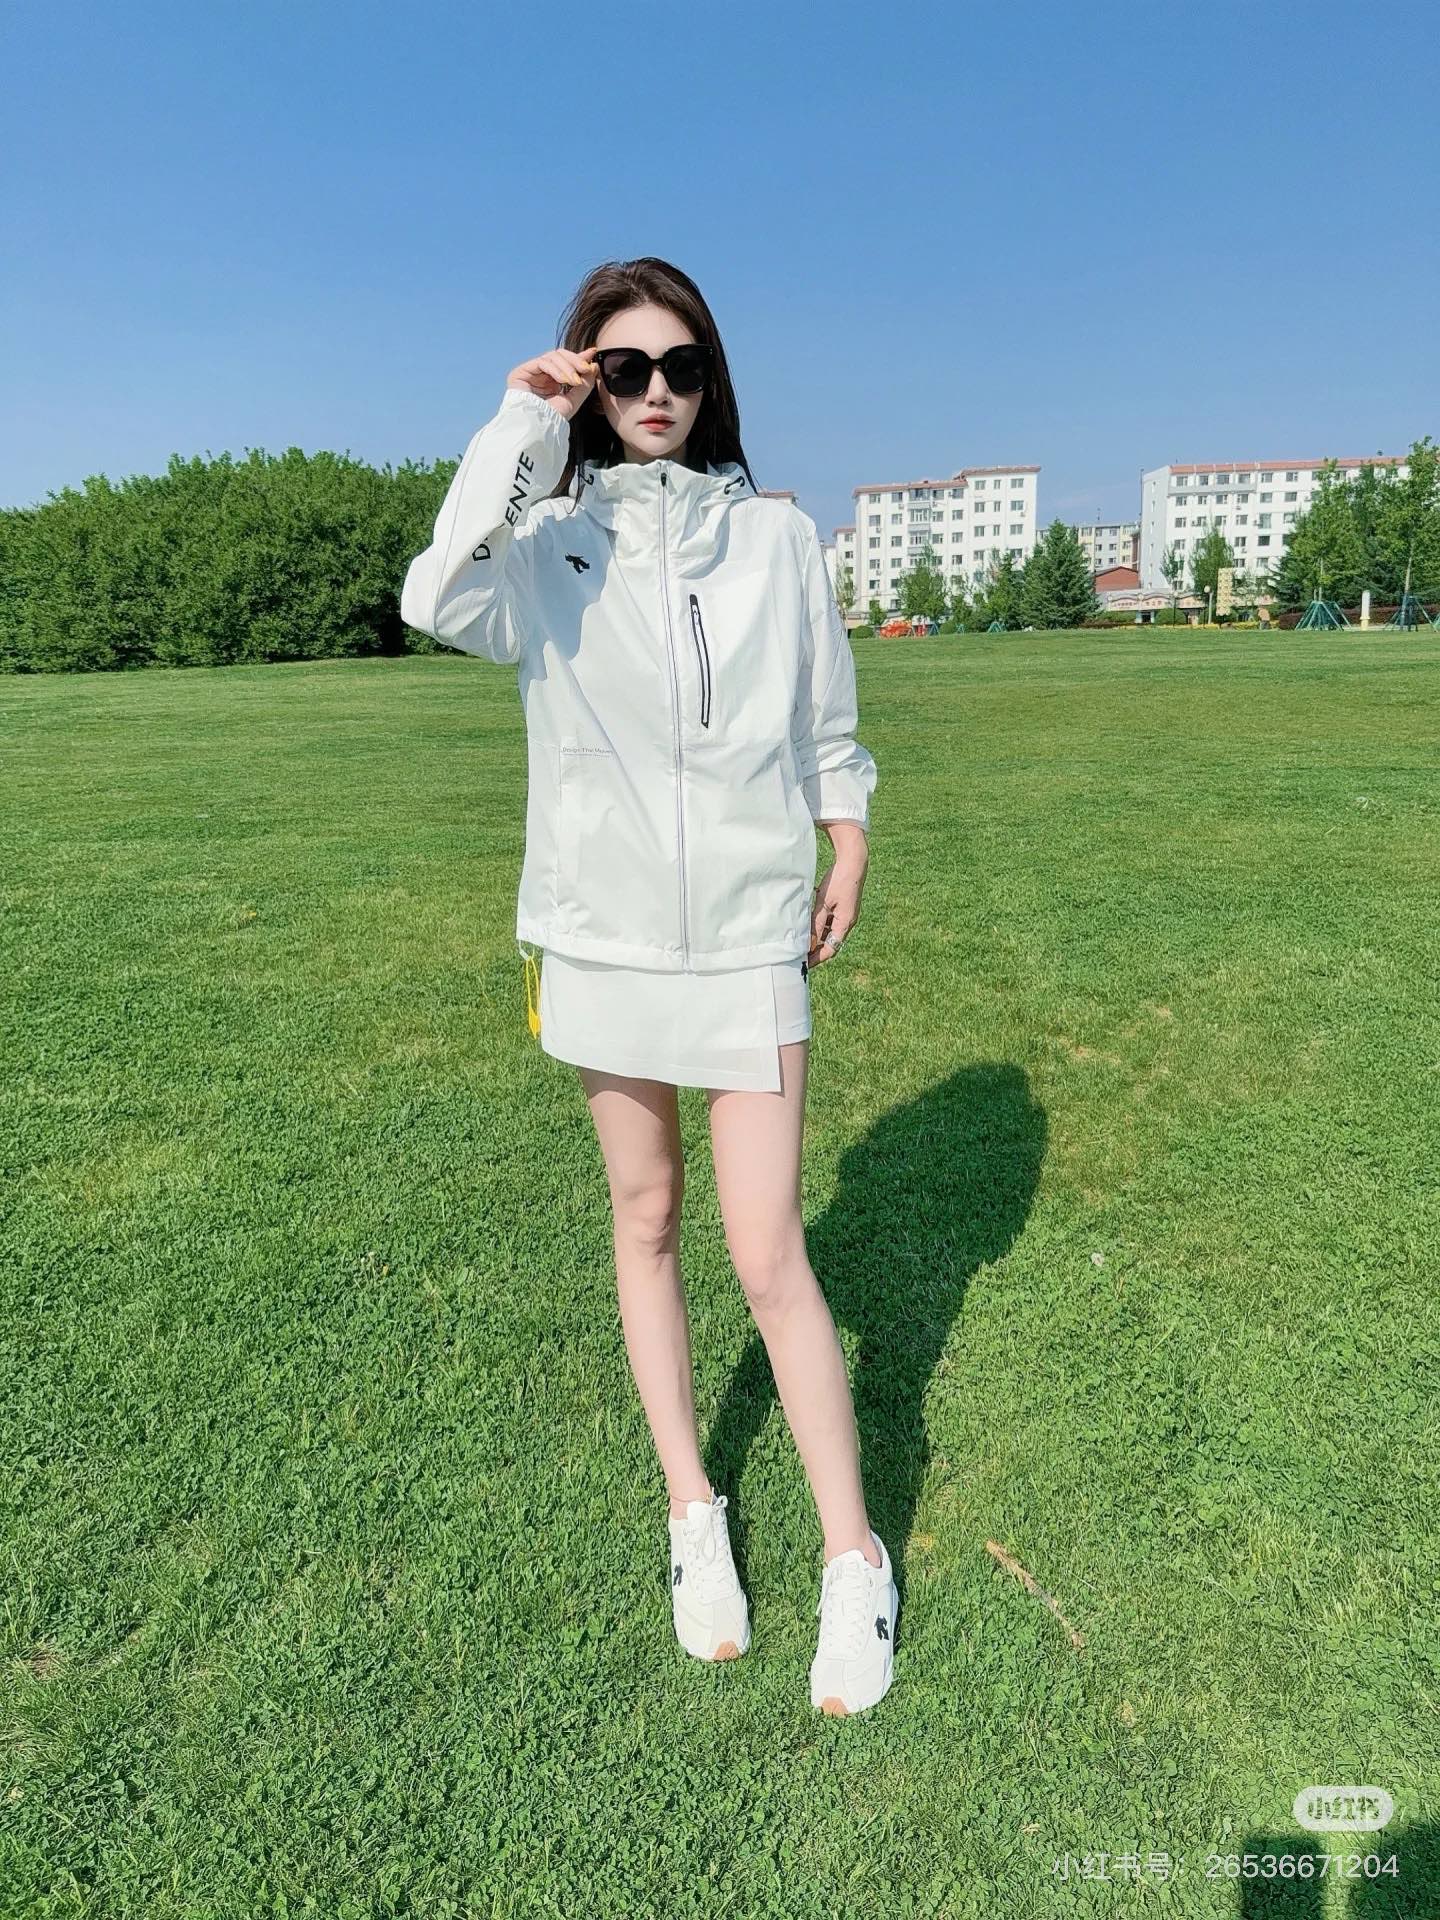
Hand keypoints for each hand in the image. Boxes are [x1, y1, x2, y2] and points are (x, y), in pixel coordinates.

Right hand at [506, 346, 601, 422]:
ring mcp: (530, 373)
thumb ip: (585, 384)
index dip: (579, 357)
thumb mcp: (574, 400)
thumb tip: (594, 365)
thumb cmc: (552, 421)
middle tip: (587, 368)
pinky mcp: (520, 372)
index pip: (565, 363)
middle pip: (559, 356)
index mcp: (552, 382)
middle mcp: (541, 376)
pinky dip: (556, 369)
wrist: (535, 431)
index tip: (593, 353)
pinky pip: (542, 362)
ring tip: (575, 381)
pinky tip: (563, 380)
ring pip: (552, 357)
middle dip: (575, 360)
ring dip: (568, 367)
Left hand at [807, 850, 866, 968]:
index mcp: (845, 923)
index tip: (805, 963)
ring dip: (817, 936)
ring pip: (830, 932)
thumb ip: (816, 924)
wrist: (853, 862)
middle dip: (816, 949)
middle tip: (800, 953)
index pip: (831, 949)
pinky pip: (831, 921)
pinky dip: (820, 925)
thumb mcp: (823, 903)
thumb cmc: (838, 881)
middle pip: (831, 942)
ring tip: (801, 939)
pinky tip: (809, 922)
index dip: (817, 958)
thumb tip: (809, 943)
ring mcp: (846, 914)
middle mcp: (848, 922)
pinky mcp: (843, 907)